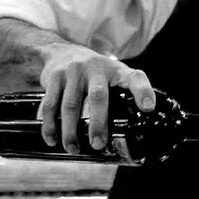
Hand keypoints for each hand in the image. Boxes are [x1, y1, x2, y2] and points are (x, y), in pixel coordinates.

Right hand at [35, 43, 155, 153]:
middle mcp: (96, 68)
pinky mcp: (54, 76)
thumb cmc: (94, 73)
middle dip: (97, 123)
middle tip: (98, 144)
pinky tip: (52, 139)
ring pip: (70, 105)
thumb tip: (131, 133)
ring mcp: (73, 71)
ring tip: (73, 148)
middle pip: (98, 97)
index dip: (143, 92)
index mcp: (116, 71)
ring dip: (70, 131)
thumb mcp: (112, 76)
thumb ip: (122, 96)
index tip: (148, 108)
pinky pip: (50, 104)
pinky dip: (49, 125)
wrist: (62, 50)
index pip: (135, 79)